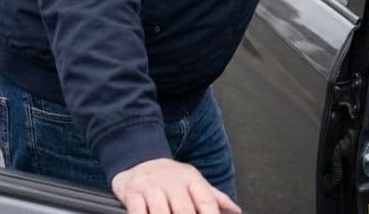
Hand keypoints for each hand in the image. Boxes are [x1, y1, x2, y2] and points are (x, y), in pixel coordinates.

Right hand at [111, 158, 240, 213]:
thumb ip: (214, 197)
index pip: (207, 202)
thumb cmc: (171, 179)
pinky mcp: (132, 192)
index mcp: (192, 179)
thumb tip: (236, 211)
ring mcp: (151, 186)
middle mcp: (173, 181)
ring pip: (161, 213)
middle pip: (184, 210)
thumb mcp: (193, 182)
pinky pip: (138, 212)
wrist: (139, 160)